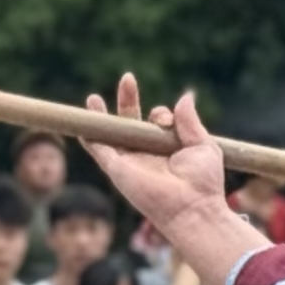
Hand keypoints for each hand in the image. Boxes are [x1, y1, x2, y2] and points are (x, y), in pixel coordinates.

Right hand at [81, 76, 230, 239]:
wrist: (192, 206)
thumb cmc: (202, 182)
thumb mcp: (202, 144)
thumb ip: (189, 121)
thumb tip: (185, 96)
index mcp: (165, 149)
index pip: (155, 123)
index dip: (160, 114)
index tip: (166, 119)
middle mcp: (146, 155)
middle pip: (130, 122)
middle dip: (128, 100)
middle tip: (127, 78)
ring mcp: (130, 162)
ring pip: (110, 134)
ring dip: (101, 116)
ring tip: (93, 98)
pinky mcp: (117, 169)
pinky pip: (98, 150)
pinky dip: (89, 136)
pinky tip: (81, 124)